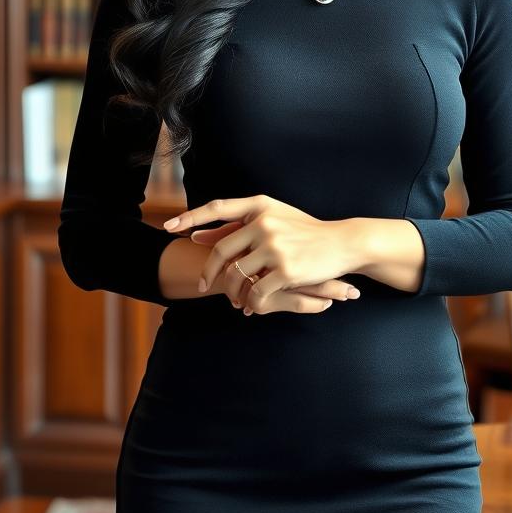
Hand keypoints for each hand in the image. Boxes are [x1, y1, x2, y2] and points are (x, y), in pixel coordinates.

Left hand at [188, 221, 359, 314]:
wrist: (342, 243)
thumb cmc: (304, 232)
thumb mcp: (272, 221)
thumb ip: (236, 227)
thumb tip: (197, 236)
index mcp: (260, 206)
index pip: (218, 208)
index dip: (191, 216)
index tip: (169, 226)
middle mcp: (265, 222)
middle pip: (222, 251)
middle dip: (209, 272)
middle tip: (202, 285)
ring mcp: (275, 246)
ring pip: (236, 275)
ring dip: (231, 292)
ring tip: (233, 300)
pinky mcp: (285, 269)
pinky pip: (255, 292)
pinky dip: (250, 303)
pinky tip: (251, 307)